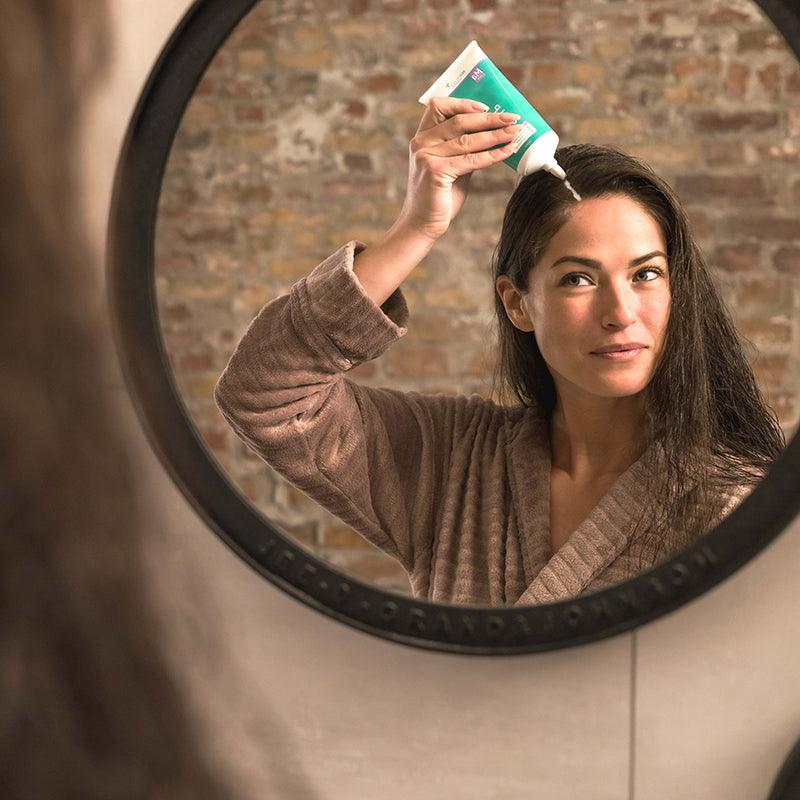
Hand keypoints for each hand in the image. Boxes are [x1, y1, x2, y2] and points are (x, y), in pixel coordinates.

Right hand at [395, 95, 520, 240]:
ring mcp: (426, 156)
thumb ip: (464, 150)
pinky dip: (492, 155)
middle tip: (511, 118)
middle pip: (459, 121)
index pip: (438, 106)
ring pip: (467, 140)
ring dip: (495, 135)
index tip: (486, 106)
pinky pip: (470, 159)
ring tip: (514, 133)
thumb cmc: (438, 196)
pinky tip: (506, 152)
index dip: (463, 103)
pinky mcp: (435, 171)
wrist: (422, 223)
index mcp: (422, 138)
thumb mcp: (451, 166)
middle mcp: (421, 143)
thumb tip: (492, 134)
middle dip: (489, 118)